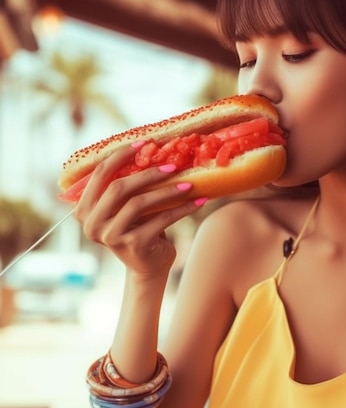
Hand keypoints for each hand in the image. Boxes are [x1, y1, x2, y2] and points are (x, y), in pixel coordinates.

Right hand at [73, 144, 206, 280]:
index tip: (144, 142)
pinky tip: (198, 202)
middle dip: (148, 173)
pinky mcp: (133, 245)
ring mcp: (110, 236)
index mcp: (84, 209)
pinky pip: (161, 219)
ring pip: (140, 203)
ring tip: (190, 185)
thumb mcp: (127, 206)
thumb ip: (126, 185)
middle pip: (119, 187)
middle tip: (173, 166)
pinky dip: (182, 209)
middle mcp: (91, 224)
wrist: (149, 265)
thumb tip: (148, 147)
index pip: (99, 174)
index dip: (120, 155)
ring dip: (168, 191)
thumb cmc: (139, 228)